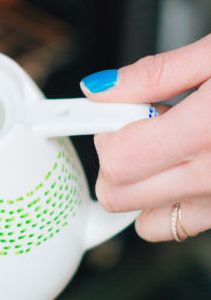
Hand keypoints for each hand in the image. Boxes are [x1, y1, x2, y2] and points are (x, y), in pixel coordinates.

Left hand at [81, 34, 210, 240]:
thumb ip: (156, 73)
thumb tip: (99, 89)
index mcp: (206, 132)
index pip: (118, 159)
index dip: (106, 130)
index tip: (112, 109)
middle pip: (120, 195)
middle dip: (117, 158)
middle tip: (143, 123)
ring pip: (146, 221)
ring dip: (141, 186)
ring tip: (168, 146)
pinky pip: (180, 226)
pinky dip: (170, 203)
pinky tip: (185, 167)